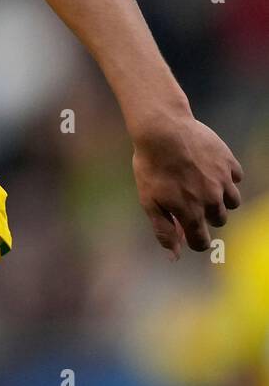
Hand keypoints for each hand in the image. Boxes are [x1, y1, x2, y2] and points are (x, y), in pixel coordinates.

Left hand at [131, 115, 242, 258]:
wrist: (162, 130)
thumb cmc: (151, 166)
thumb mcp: (149, 201)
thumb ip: (163, 230)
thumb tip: (174, 255)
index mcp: (191, 212)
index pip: (202, 241)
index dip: (194, 240)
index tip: (188, 232)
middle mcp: (212, 200)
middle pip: (219, 220)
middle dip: (206, 216)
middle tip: (190, 200)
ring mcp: (223, 180)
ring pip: (233, 201)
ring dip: (220, 198)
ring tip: (202, 185)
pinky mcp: (229, 162)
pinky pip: (236, 177)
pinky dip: (226, 176)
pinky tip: (208, 168)